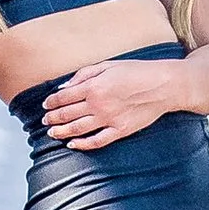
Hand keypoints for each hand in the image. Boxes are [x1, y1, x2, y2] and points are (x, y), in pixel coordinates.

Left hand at [41, 54, 181, 151]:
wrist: (164, 85)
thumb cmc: (137, 71)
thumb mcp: (109, 64)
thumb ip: (85, 74)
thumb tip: (64, 86)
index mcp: (94, 86)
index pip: (64, 97)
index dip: (51, 102)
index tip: (45, 104)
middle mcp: (98, 104)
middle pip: (67, 114)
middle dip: (52, 117)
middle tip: (44, 120)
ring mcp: (108, 120)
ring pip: (77, 129)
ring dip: (61, 131)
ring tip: (51, 132)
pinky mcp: (119, 131)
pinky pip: (96, 141)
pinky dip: (82, 144)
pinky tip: (72, 144)